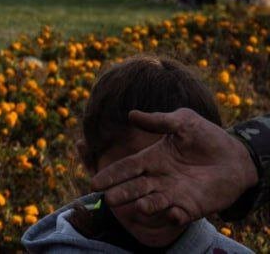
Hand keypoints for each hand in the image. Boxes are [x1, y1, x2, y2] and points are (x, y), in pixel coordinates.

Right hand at [91, 108, 258, 223]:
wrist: (237, 157)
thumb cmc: (207, 136)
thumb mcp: (184, 122)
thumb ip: (159, 120)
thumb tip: (131, 115)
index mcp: (152, 159)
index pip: (126, 168)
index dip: (111, 175)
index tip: (95, 183)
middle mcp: (159, 179)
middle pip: (135, 188)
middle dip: (122, 193)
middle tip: (108, 200)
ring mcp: (174, 194)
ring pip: (154, 202)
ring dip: (147, 206)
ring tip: (139, 207)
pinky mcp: (192, 207)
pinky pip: (180, 215)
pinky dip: (174, 217)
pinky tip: (172, 214)